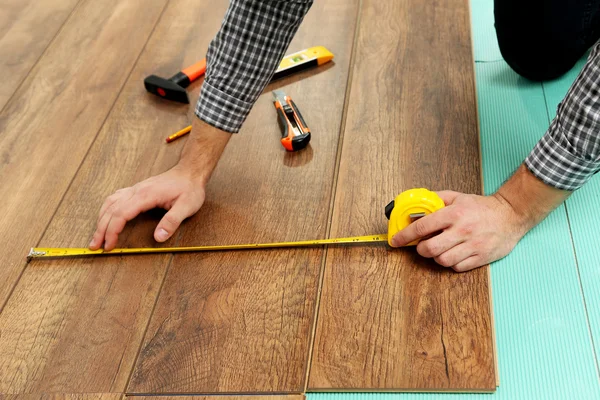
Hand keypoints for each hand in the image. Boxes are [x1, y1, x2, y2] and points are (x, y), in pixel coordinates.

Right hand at [89, 166, 204, 250]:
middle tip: (95, 246)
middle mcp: (137, 191)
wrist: (190, 172)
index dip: (112, 231)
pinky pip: (115, 198)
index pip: (121, 214)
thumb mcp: (187, 206)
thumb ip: (172, 222)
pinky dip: (107, 209)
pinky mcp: (137, 189)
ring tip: (96, 236)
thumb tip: (158, 238)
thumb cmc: (189, 188)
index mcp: (146, 195)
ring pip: (110, 203)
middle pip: (111, 210)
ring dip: (101, 220)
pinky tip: (105, 217)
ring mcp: (135, 189)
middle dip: (101, 230)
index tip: (109, 245)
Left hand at [391, 191, 527, 271]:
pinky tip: (454, 254)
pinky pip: (457, 267)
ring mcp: (472, 245)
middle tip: (422, 245)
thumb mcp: (457, 196)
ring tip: (440, 249)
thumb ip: (436, 199)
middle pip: (430, 249)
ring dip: (436, 257)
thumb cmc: (481, 207)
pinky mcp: (481, 257)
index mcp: (453, 214)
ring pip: (443, 260)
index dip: (404, 235)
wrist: (510, 215)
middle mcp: (462, 230)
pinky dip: (451, 263)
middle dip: (421, 249)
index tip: (395, 240)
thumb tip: (416, 204)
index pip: (422, 227)